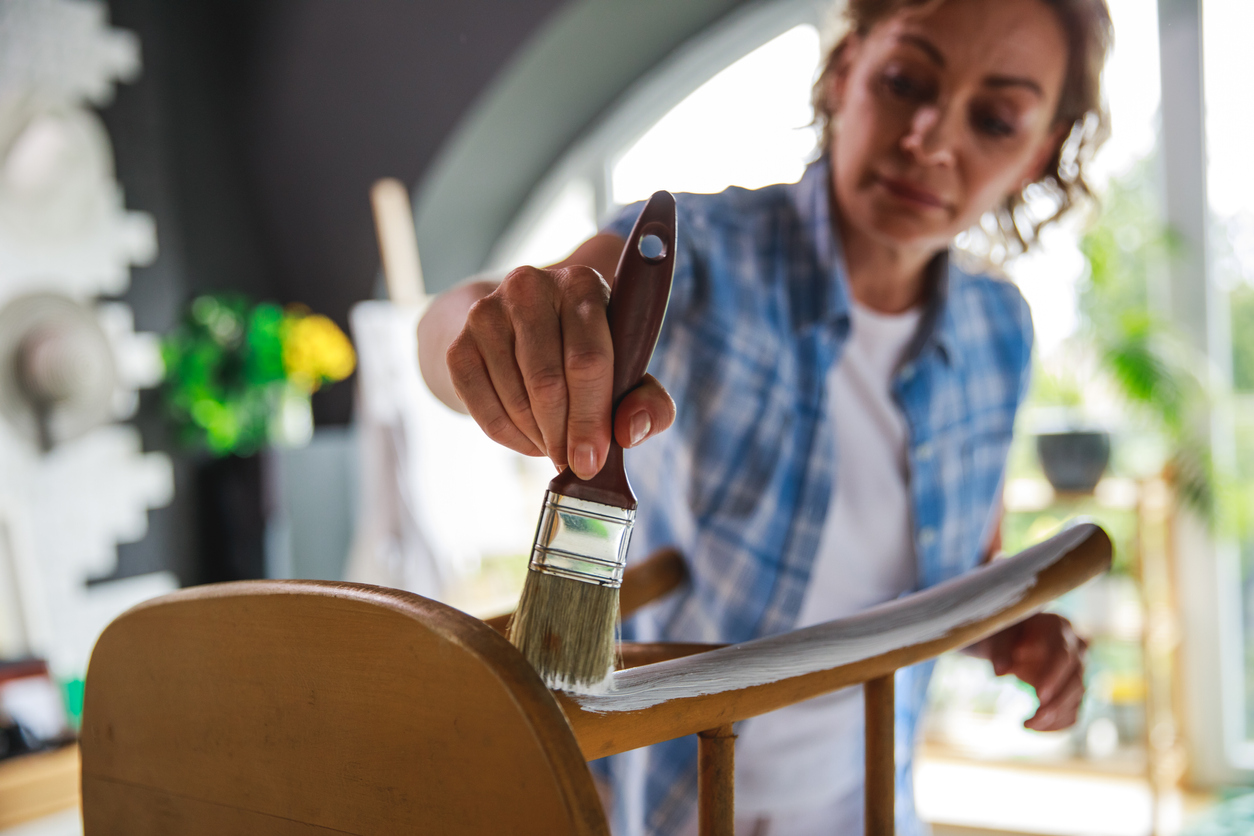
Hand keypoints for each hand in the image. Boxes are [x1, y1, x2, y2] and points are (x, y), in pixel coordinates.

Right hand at [444, 263, 675, 478]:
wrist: (516, 329)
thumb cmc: (584, 353)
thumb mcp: (627, 369)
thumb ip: (649, 401)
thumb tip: (629, 431)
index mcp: (583, 285)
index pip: (587, 360)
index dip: (591, 418)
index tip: (592, 459)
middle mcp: (530, 287)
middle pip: (547, 383)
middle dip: (563, 435)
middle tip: (573, 460)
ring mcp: (487, 313)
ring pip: (515, 400)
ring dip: (539, 438)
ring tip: (555, 443)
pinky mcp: (458, 344)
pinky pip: (483, 410)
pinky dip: (510, 437)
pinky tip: (528, 436)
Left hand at [976, 613, 1087, 731]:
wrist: (1010, 640)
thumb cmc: (1005, 634)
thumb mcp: (998, 637)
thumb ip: (999, 652)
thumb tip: (999, 673)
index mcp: (1059, 628)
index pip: (1064, 655)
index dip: (1053, 676)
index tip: (1038, 696)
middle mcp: (1077, 648)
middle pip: (1076, 680)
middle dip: (1056, 703)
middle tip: (1033, 719)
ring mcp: (1078, 670)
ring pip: (1077, 698)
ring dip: (1055, 716)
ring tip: (1027, 724)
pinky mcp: (1073, 690)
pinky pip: (1073, 712)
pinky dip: (1057, 724)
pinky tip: (1034, 728)